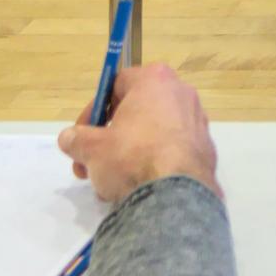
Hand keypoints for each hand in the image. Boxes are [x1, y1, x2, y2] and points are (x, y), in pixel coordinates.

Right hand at [59, 62, 219, 203]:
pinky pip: (171, 151)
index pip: (116, 84)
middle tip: (91, 163)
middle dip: (109, 138)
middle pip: (135, 111)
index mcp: (155, 80)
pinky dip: (153, 164)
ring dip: (128, 155)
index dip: (94, 110)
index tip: (82, 135)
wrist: (176, 195)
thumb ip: (77, 139)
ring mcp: (197, 122)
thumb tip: (69, 138)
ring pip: (152, 134)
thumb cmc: (132, 157)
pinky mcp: (206, 150)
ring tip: (111, 183)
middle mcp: (181, 93)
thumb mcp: (92, 149)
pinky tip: (138, 188)